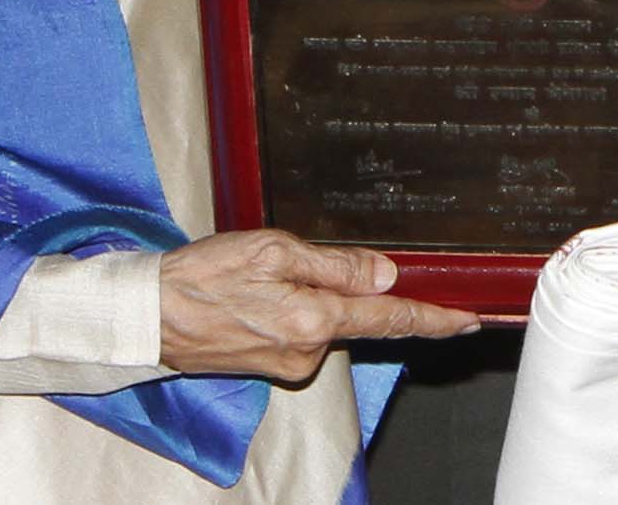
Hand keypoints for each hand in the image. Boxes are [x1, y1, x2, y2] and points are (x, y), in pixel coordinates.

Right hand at [158, 230, 479, 382]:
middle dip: (340, 284)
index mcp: (315, 319)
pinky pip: (302, 331)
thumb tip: (385, 276)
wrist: (149, 316)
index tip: (469, 320)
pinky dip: (292, 308)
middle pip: (354, 314)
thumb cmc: (201, 276)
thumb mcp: (271, 250)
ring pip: (324, 320)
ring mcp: (290, 363)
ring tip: (255, 274)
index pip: (392, 320)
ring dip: (309, 294)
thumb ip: (335, 264)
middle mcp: (309, 350)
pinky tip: (253, 294)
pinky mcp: (272, 366)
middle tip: (288, 258)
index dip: (434, 319)